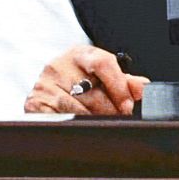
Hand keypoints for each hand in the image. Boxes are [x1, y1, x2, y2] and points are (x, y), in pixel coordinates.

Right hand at [24, 46, 147, 114]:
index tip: (127, 105)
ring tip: (98, 123)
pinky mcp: (35, 103)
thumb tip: (143, 87)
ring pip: (78, 109)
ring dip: (93, 120)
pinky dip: (74, 125)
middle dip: (109, 110)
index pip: (103, 63)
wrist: (47, 90)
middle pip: (93, 92)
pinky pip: (62, 119)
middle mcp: (59, 65)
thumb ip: (124, 81)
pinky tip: (79, 126)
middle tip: (115, 119)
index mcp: (80, 54)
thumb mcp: (101, 77)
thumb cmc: (79, 82)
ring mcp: (45, 84)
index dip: (119, 87)